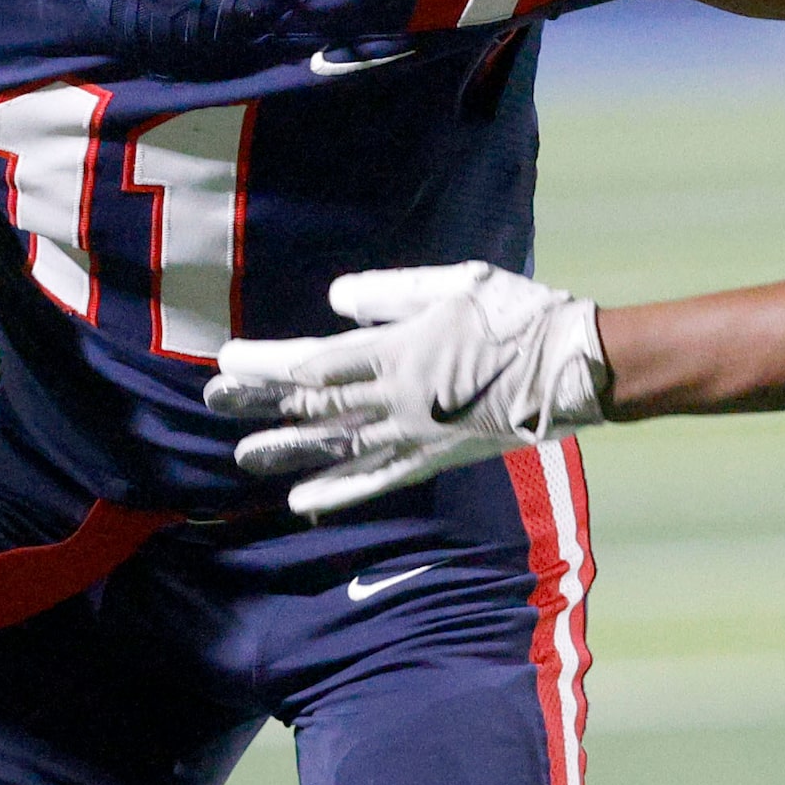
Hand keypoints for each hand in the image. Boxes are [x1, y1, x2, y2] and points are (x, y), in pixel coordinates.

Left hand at [204, 262, 607, 515]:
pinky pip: (377, 481)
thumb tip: (334, 300)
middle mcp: (397, 398)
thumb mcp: (454, 283)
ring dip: (287, 450)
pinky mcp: (434, 457)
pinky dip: (338, 491)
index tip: (226, 361)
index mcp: (399, 350)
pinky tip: (303, 501)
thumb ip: (389, 293)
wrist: (571, 367)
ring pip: (337, 446)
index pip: (315, 363)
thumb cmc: (515, 314)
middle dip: (261, 404)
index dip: (266, 366)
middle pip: (315, 406)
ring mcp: (414, 433)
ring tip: (244, 456)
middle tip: (213, 404)